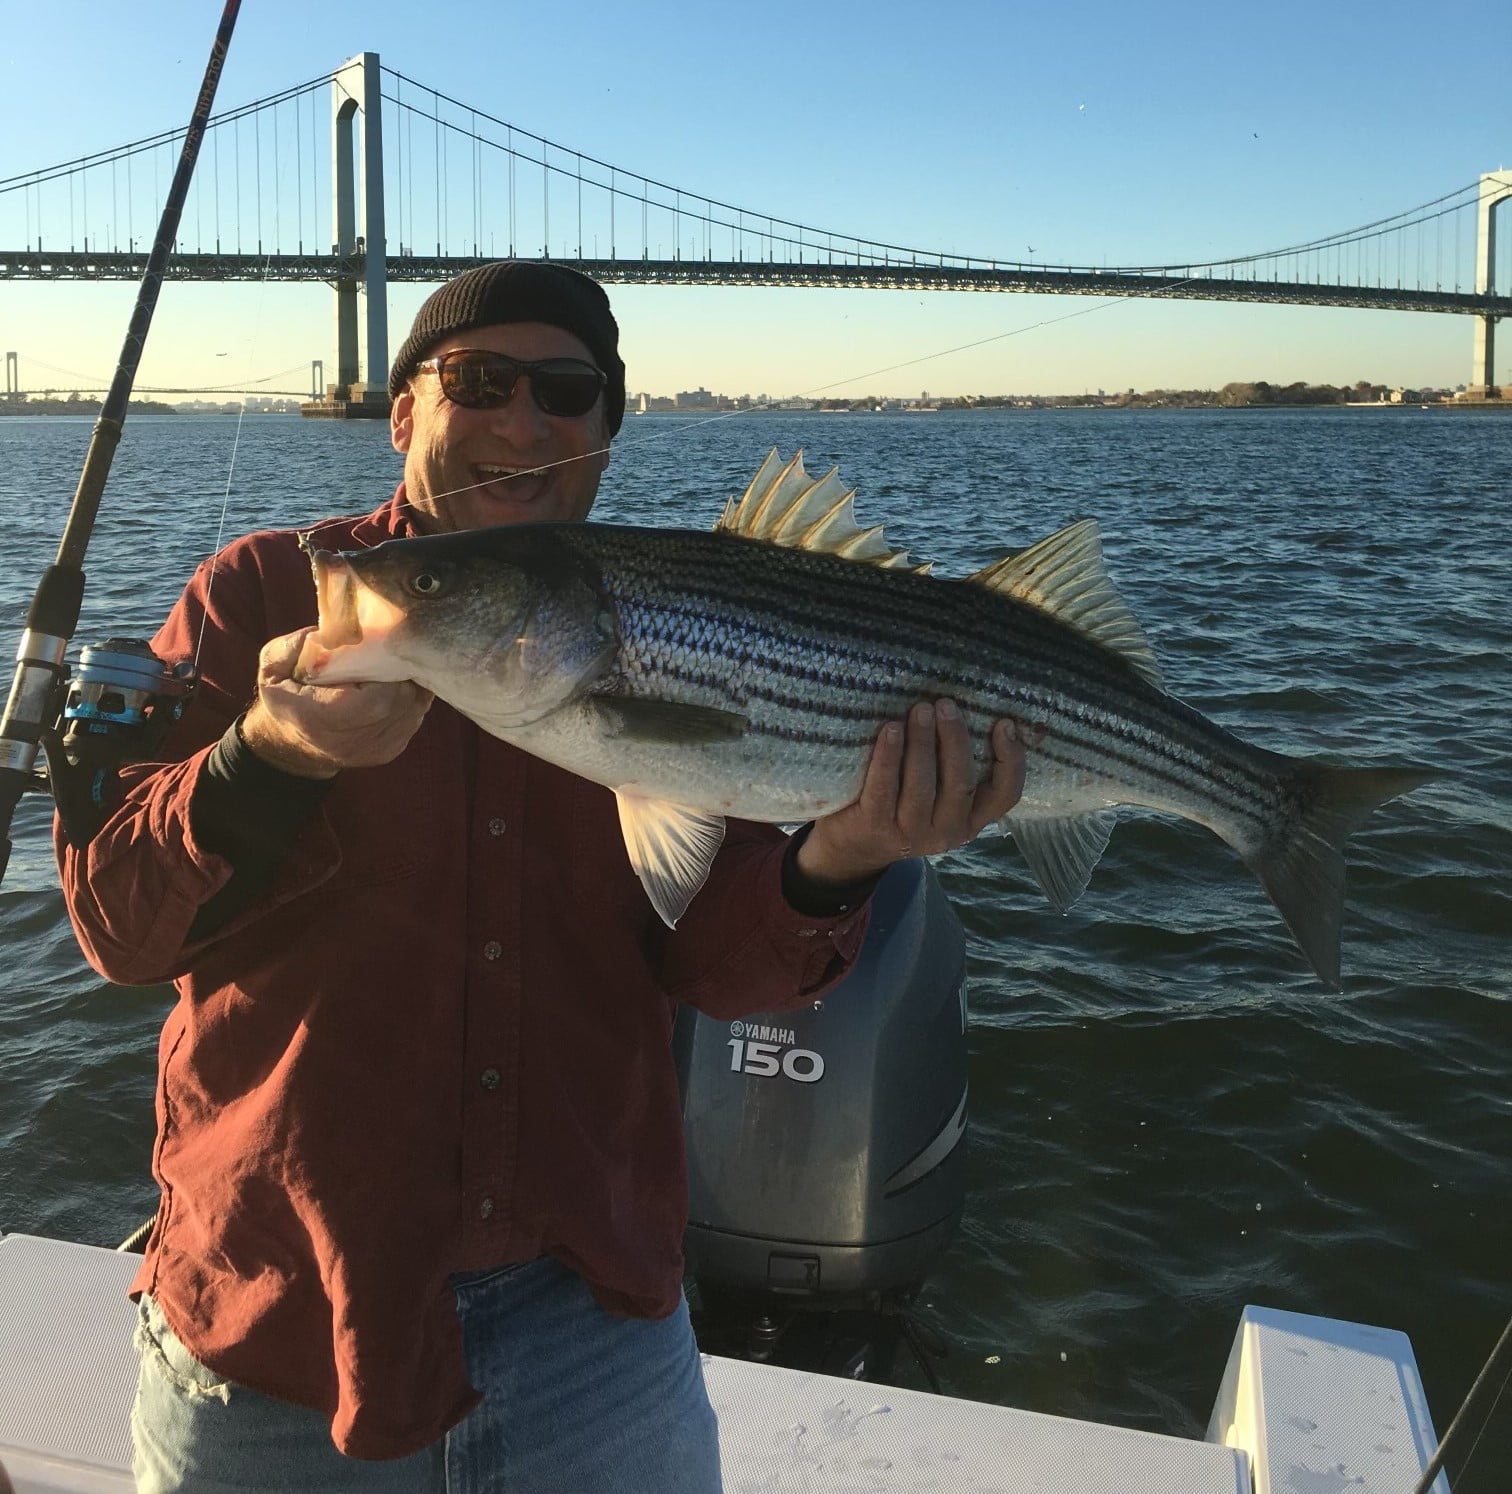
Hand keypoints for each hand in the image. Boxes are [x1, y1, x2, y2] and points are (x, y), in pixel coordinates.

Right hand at [240, 628, 432, 778]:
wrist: (293, 747)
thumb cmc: (285, 699)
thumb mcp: (273, 670)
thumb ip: (290, 648)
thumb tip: (322, 633)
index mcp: (319, 719)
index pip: (375, 699)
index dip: (387, 670)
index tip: (382, 647)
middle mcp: (350, 741)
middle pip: (400, 701)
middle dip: (403, 672)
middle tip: (395, 650)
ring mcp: (375, 750)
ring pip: (414, 709)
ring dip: (410, 684)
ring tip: (396, 667)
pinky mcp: (390, 751)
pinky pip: (415, 718)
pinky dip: (412, 699)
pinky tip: (396, 686)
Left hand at [795, 700, 1025, 887]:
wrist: (855, 846)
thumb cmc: (903, 803)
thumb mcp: (938, 794)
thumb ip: (954, 765)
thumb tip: (965, 709)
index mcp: (971, 819)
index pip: (1004, 795)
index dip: (1011, 761)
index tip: (1005, 724)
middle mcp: (947, 831)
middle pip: (961, 784)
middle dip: (955, 740)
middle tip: (945, 705)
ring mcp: (911, 833)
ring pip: (922, 786)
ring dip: (923, 743)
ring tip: (920, 710)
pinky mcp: (876, 827)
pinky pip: (884, 788)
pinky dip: (889, 756)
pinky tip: (891, 730)